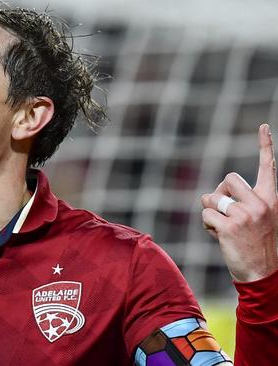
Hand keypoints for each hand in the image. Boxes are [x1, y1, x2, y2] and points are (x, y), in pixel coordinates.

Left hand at [201, 124, 277, 281]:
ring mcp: (245, 214)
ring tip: (224, 227)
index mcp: (271, 199)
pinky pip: (205, 214)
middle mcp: (260, 203)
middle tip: (226, 212)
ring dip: (211, 211)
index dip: (265, 145)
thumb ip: (245, 202)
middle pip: (228, 179)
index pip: (268, 167)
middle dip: (220, 193)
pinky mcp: (230, 226)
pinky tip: (220, 236)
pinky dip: (207, 225)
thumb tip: (215, 193)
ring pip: (212, 197)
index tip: (263, 126)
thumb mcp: (260, 219)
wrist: (263, 273)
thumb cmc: (257, 245)